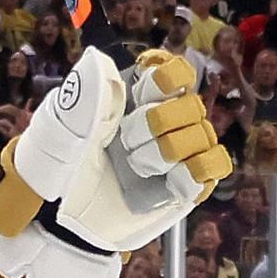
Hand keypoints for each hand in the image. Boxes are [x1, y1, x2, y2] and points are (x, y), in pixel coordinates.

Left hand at [0, 47, 232, 277]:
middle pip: (189, 102)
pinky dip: (196, 169)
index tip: (144, 88)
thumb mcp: (65, 133)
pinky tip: (169, 180)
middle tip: (124, 144)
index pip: (174, 71)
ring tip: (136, 167)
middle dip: (154, 122)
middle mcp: (162, 123)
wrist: (62, 219)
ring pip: (202, 131)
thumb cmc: (61, 171)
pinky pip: (214, 164)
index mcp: (136, 101)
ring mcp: (177, 153)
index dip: (167, 75)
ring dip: (165, 149)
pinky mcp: (187, 185)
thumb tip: (99, 58)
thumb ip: (85, 97)